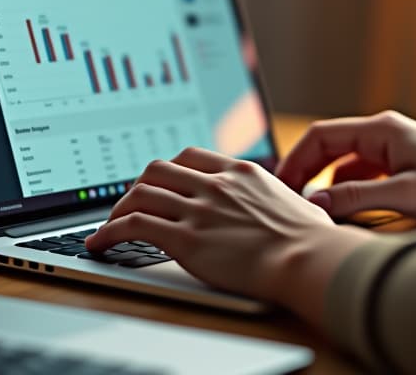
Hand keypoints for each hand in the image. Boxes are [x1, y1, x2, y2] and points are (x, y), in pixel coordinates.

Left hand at [85, 147, 373, 324]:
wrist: (308, 258)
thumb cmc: (313, 241)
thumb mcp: (299, 203)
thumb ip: (282, 199)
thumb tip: (294, 206)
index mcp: (241, 172)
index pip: (191, 157)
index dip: (169, 170)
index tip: (161, 183)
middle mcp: (216, 185)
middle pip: (159, 170)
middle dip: (139, 186)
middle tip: (131, 203)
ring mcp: (199, 209)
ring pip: (140, 194)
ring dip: (118, 210)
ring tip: (109, 225)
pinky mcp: (186, 239)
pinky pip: (134, 225)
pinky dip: (110, 232)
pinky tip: (102, 243)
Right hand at [277, 111, 415, 221]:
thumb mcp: (404, 195)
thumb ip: (355, 199)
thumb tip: (313, 205)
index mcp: (381, 130)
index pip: (321, 135)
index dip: (295, 160)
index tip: (281, 187)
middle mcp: (385, 133)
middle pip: (329, 146)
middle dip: (305, 171)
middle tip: (287, 200)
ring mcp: (395, 148)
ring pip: (345, 163)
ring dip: (326, 183)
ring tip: (312, 210)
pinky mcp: (405, 165)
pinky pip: (363, 174)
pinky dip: (348, 190)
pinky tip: (345, 212)